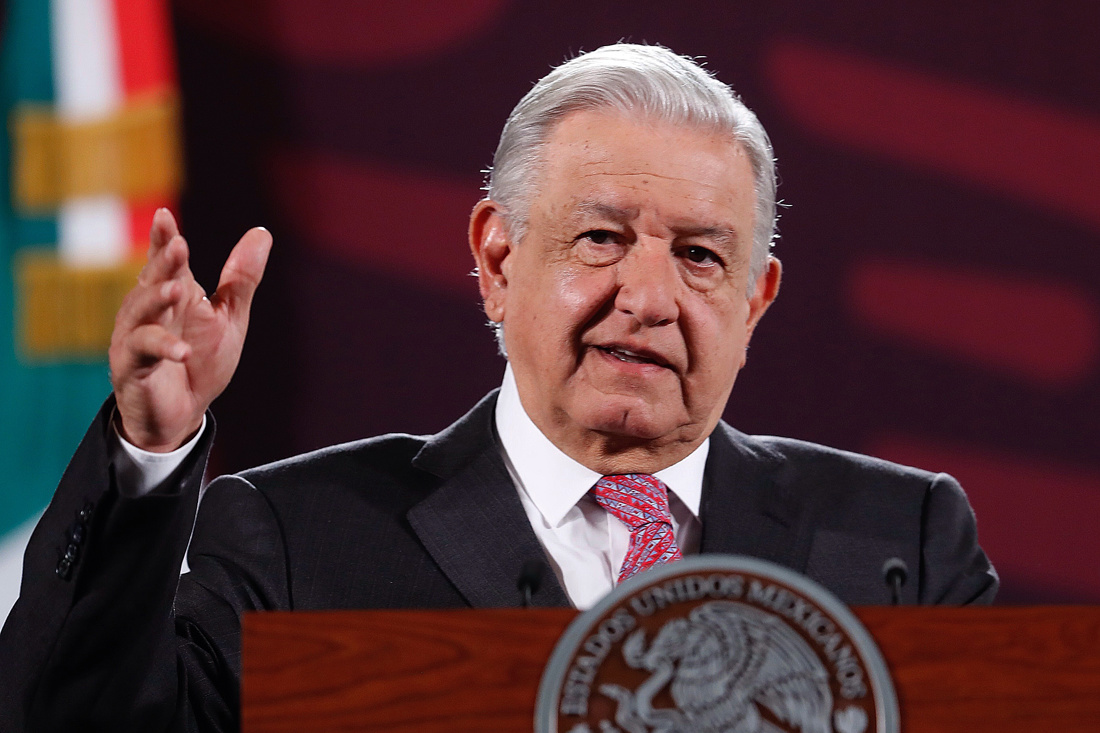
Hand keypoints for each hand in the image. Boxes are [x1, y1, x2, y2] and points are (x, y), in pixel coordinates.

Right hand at [109, 209, 271, 451]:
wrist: (182, 414)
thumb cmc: (201, 362)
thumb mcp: (228, 318)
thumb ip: (240, 279)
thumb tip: (262, 232)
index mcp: (173, 296)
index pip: (166, 262)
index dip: (162, 240)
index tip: (164, 216)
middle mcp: (148, 312)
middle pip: (152, 281)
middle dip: (163, 263)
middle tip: (178, 245)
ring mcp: (135, 338)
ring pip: (140, 313)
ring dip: (157, 299)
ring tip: (178, 290)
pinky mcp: (132, 367)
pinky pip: (143, 352)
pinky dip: (164, 349)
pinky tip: (183, 351)